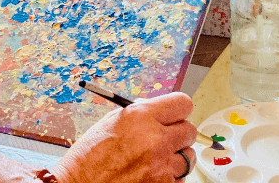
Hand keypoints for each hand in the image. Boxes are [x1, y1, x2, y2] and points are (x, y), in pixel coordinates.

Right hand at [52, 92, 196, 182]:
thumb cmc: (88, 158)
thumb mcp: (112, 123)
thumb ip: (140, 115)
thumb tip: (159, 111)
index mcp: (141, 116)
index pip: (182, 103)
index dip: (179, 110)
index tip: (175, 115)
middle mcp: (155, 138)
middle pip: (189, 130)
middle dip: (179, 134)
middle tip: (166, 139)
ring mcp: (161, 165)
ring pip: (188, 157)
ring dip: (176, 157)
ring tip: (156, 160)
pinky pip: (179, 178)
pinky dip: (169, 177)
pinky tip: (151, 175)